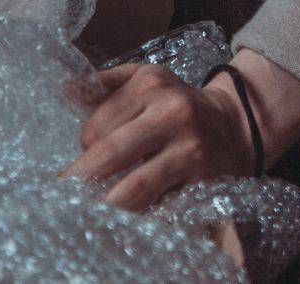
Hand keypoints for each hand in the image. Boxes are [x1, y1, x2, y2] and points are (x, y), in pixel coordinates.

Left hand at [58, 63, 255, 209]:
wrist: (235, 124)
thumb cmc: (178, 101)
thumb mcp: (146, 78)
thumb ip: (105, 83)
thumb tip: (66, 90)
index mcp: (149, 86)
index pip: (100, 123)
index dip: (84, 146)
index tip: (82, 157)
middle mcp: (170, 114)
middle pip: (113, 153)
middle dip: (84, 178)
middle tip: (63, 195)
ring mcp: (189, 150)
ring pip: (137, 187)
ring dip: (109, 203)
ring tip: (90, 212)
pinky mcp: (204, 182)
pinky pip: (165, 206)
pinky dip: (144, 216)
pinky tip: (129, 221)